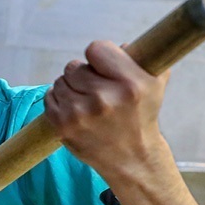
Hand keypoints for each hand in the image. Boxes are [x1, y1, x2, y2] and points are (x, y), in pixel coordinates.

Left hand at [44, 40, 172, 180]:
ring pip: (60, 81)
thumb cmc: (141, 116)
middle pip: (74, 66)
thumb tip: (123, 45)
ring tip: (87, 102)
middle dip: (83, 75)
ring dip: (70, 88)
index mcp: (131, 84)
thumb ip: (142, 58)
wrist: (131, 159)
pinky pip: (50, 97)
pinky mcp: (63, 126)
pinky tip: (75, 110)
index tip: (104, 67)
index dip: (99, 56)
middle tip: (97, 90)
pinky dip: (59, 100)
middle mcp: (105, 99)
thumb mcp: (154, 84)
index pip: (96, 48)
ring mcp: (81, 114)